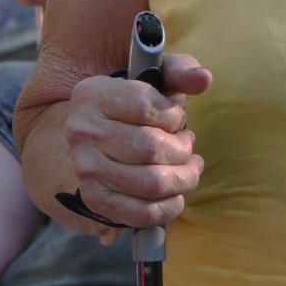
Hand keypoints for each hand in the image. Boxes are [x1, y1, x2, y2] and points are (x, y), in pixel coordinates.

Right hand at [64, 53, 211, 233]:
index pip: (145, 106)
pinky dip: (170, 207)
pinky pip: (142, 214)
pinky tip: (177, 192)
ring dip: (184, 177)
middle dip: (183, 148)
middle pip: (151, 148)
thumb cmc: (140, 101)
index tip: (175, 117)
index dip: (173, 115)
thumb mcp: (158, 75)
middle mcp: (82, 132)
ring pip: (151, 183)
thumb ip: (182, 71)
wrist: (104, 130)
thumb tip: (203, 79)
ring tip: (188, 166)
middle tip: (186, 144)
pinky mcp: (95, 198)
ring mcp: (86, 168)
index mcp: (93, 95)